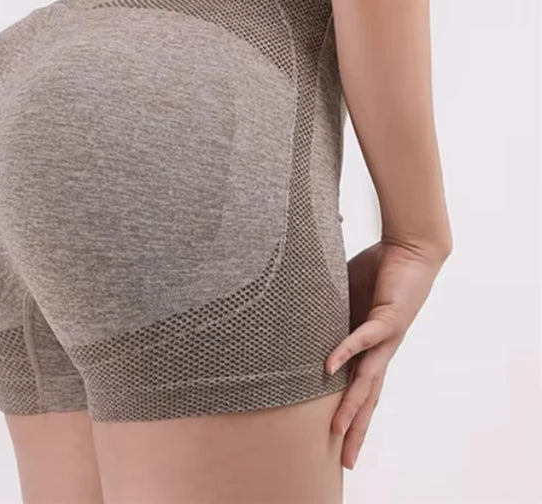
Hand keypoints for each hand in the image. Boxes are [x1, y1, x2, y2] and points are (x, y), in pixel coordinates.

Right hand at [325, 237, 449, 469]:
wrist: (411, 247)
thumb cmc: (379, 270)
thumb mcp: (344, 298)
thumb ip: (327, 312)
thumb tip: (297, 316)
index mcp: (369, 346)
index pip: (359, 388)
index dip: (350, 414)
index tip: (338, 440)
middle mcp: (381, 349)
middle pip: (367, 396)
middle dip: (356, 428)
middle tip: (344, 459)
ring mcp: (386, 337)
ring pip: (368, 379)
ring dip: (352, 405)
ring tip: (337, 428)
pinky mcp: (388, 318)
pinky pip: (364, 338)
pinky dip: (346, 352)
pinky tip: (330, 367)